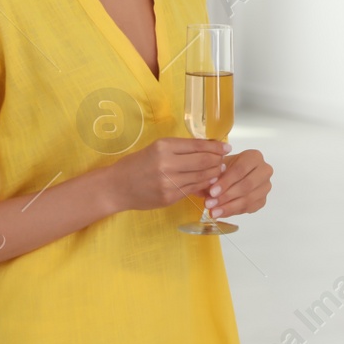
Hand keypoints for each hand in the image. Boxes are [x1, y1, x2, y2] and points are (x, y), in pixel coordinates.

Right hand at [110, 137, 227, 211]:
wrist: (117, 187)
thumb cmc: (136, 165)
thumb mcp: (156, 149)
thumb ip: (179, 149)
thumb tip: (207, 148)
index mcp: (163, 147)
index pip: (197, 145)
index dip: (215, 147)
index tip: (226, 146)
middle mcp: (167, 163)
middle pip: (203, 161)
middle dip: (217, 160)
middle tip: (224, 159)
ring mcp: (168, 182)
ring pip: (201, 177)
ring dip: (213, 173)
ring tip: (219, 169)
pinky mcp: (169, 197)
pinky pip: (193, 189)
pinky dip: (203, 185)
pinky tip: (208, 181)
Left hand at [200, 148, 272, 219]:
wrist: (233, 175)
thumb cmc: (226, 168)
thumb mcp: (219, 167)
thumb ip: (215, 177)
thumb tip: (210, 191)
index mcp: (254, 156)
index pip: (240, 170)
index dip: (226, 182)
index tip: (212, 192)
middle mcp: (264, 170)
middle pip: (246, 186)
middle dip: (226, 196)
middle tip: (210, 204)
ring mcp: (265, 186)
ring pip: (248, 199)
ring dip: (229, 207)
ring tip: (213, 212)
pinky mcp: (262, 200)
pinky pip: (249, 208)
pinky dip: (233, 212)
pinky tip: (221, 213)